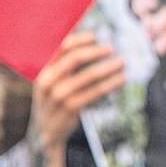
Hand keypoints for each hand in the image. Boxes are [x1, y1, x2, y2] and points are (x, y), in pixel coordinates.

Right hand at [30, 32, 125, 148]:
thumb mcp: (52, 81)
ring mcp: (59, 96)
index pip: (61, 48)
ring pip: (88, 76)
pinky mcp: (71, 108)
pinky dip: (110, 84)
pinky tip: (121, 80)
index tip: (95, 35)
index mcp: (43, 70)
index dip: (80, 39)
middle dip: (95, 51)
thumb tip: (86, 39)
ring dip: (108, 67)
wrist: (47, 131)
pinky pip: (94, 92)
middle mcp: (48, 80)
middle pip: (74, 59)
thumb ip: (64, 64)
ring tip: (122, 63)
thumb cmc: (54, 99)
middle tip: (111, 48)